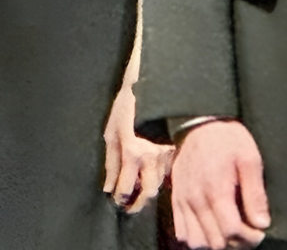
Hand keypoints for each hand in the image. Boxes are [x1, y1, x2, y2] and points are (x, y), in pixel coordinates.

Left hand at [103, 81, 173, 212]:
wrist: (155, 82)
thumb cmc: (130, 104)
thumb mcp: (112, 132)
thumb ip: (110, 163)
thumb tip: (108, 187)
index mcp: (133, 152)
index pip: (125, 189)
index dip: (118, 198)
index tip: (116, 199)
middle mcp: (153, 154)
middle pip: (149, 193)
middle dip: (138, 203)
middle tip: (130, 204)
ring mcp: (168, 149)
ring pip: (162, 181)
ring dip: (150, 186)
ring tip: (140, 184)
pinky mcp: (178, 143)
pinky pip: (170, 167)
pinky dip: (161, 173)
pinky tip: (153, 169)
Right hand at [172, 119, 270, 248]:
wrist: (201, 125)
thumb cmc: (229, 139)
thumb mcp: (250, 158)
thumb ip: (255, 193)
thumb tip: (262, 223)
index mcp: (216, 190)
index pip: (231, 231)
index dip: (249, 238)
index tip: (260, 232)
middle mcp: (196, 201)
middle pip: (214, 242)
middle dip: (235, 243)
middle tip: (249, 232)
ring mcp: (183, 202)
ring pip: (196, 242)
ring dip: (216, 243)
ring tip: (232, 231)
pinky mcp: (176, 201)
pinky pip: (182, 233)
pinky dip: (198, 237)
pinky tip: (213, 227)